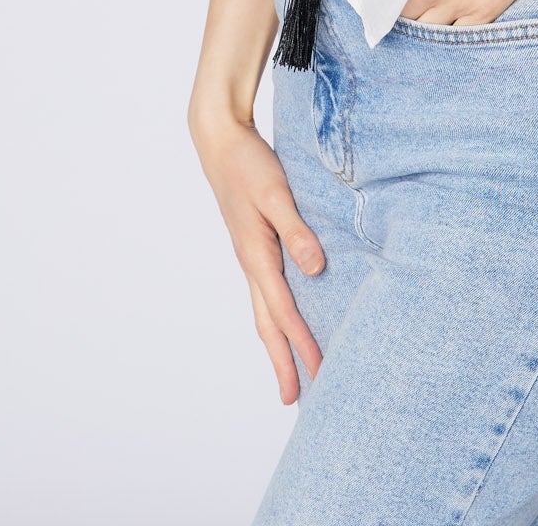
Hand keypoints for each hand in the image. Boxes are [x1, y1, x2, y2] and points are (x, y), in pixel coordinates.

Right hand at [188, 101, 325, 403]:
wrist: (220, 139)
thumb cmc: (248, 163)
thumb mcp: (276, 193)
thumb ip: (297, 230)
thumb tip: (316, 268)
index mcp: (256, 255)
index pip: (283, 311)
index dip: (301, 343)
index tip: (318, 372)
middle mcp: (251, 262)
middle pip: (268, 322)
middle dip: (282, 360)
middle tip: (294, 398)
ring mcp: (250, 254)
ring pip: (265, 309)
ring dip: (279, 341)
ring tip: (292, 369)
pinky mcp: (254, 243)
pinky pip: (267, 290)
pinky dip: (277, 313)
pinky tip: (289, 316)